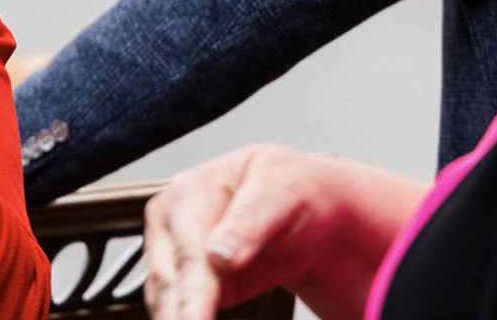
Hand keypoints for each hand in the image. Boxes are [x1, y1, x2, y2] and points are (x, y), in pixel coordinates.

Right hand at [143, 145, 427, 319]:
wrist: (328, 215)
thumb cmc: (308, 191)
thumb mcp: (286, 190)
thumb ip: (253, 224)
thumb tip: (219, 254)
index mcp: (197, 189)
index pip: (191, 248)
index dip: (196, 286)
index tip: (198, 314)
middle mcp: (181, 221)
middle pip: (171, 279)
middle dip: (185, 311)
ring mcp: (184, 254)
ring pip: (169, 298)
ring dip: (181, 314)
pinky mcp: (197, 285)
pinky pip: (182, 307)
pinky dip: (188, 315)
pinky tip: (200, 318)